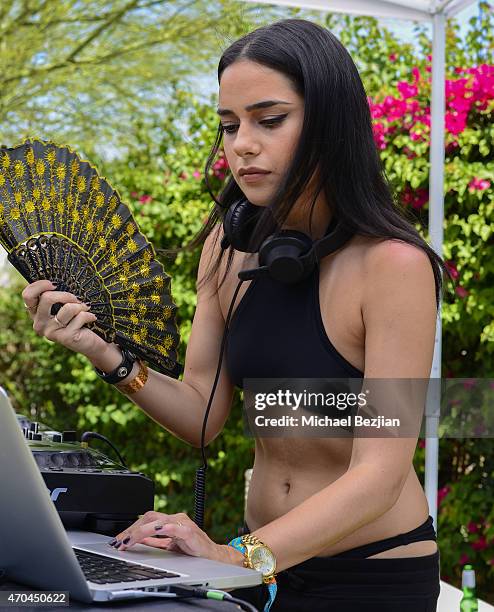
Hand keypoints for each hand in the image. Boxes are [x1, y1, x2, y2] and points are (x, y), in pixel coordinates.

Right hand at [21, 279, 108, 358]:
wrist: (91, 343)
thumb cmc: (77, 320)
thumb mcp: (64, 306)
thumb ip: (57, 296)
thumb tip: (58, 280)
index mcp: (36, 313)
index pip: (27, 295)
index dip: (39, 285)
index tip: (54, 283)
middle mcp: (39, 324)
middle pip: (47, 298)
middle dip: (66, 294)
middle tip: (77, 299)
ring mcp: (51, 332)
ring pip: (67, 308)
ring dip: (81, 306)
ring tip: (86, 309)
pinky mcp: (65, 337)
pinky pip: (79, 317)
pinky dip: (89, 315)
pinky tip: (92, 318)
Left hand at [108, 511, 242, 565]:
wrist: (215, 558)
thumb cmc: (194, 552)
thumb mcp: (169, 547)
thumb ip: (155, 542)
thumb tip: (135, 541)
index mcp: (170, 522)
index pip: (146, 519)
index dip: (130, 529)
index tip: (118, 540)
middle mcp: (175, 519)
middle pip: (148, 517)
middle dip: (131, 530)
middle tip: (118, 542)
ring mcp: (182, 523)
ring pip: (156, 521)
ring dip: (139, 531)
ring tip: (127, 541)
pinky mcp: (189, 531)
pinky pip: (173, 527)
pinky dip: (161, 527)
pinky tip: (153, 531)